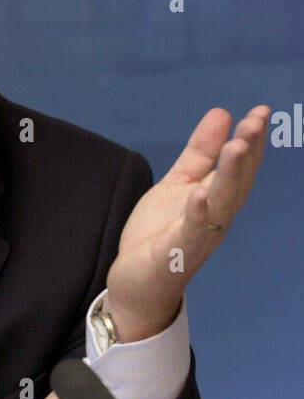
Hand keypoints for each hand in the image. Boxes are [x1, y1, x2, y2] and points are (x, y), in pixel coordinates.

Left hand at [105, 105, 269, 341]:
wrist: (136, 286)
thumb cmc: (159, 236)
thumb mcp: (179, 185)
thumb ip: (200, 154)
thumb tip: (222, 113)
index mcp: (217, 201)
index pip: (239, 168)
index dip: (251, 140)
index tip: (261, 111)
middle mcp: (214, 220)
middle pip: (236, 183)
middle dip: (247, 153)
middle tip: (255, 122)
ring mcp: (196, 239)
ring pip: (220, 206)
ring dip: (229, 176)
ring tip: (236, 146)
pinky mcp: (173, 256)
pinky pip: (189, 235)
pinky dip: (197, 215)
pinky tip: (200, 194)